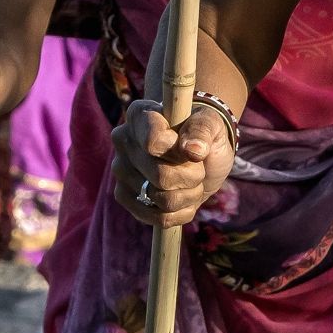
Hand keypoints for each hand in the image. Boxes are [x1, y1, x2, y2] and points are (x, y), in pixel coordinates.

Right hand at [110, 98, 234, 228]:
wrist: (201, 157)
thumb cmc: (204, 135)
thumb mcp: (213, 125)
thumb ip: (203, 129)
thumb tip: (193, 149)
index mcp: (140, 115)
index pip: (155, 142)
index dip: (181, 153)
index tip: (192, 148)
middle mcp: (123, 140)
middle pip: (161, 177)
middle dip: (191, 177)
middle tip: (197, 166)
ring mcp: (120, 170)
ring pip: (162, 200)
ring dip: (189, 195)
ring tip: (190, 181)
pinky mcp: (123, 196)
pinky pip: (157, 217)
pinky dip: (180, 212)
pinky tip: (183, 198)